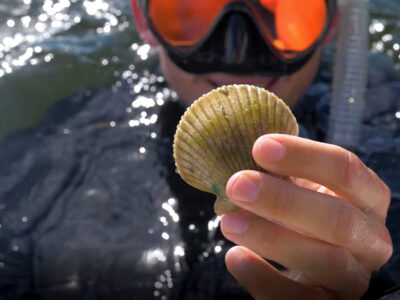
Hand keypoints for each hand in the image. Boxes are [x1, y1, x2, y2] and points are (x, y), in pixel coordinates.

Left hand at [220, 134, 392, 299]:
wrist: (316, 271)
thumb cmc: (305, 218)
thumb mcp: (302, 192)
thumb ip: (284, 177)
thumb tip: (242, 156)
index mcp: (367, 200)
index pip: (346, 170)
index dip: (304, 156)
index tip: (260, 146)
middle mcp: (371, 240)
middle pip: (339, 219)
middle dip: (284, 200)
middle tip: (237, 184)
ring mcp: (354, 278)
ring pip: (326, 260)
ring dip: (271, 238)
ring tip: (228, 222)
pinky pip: (300, 298)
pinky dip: (264, 278)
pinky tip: (235, 257)